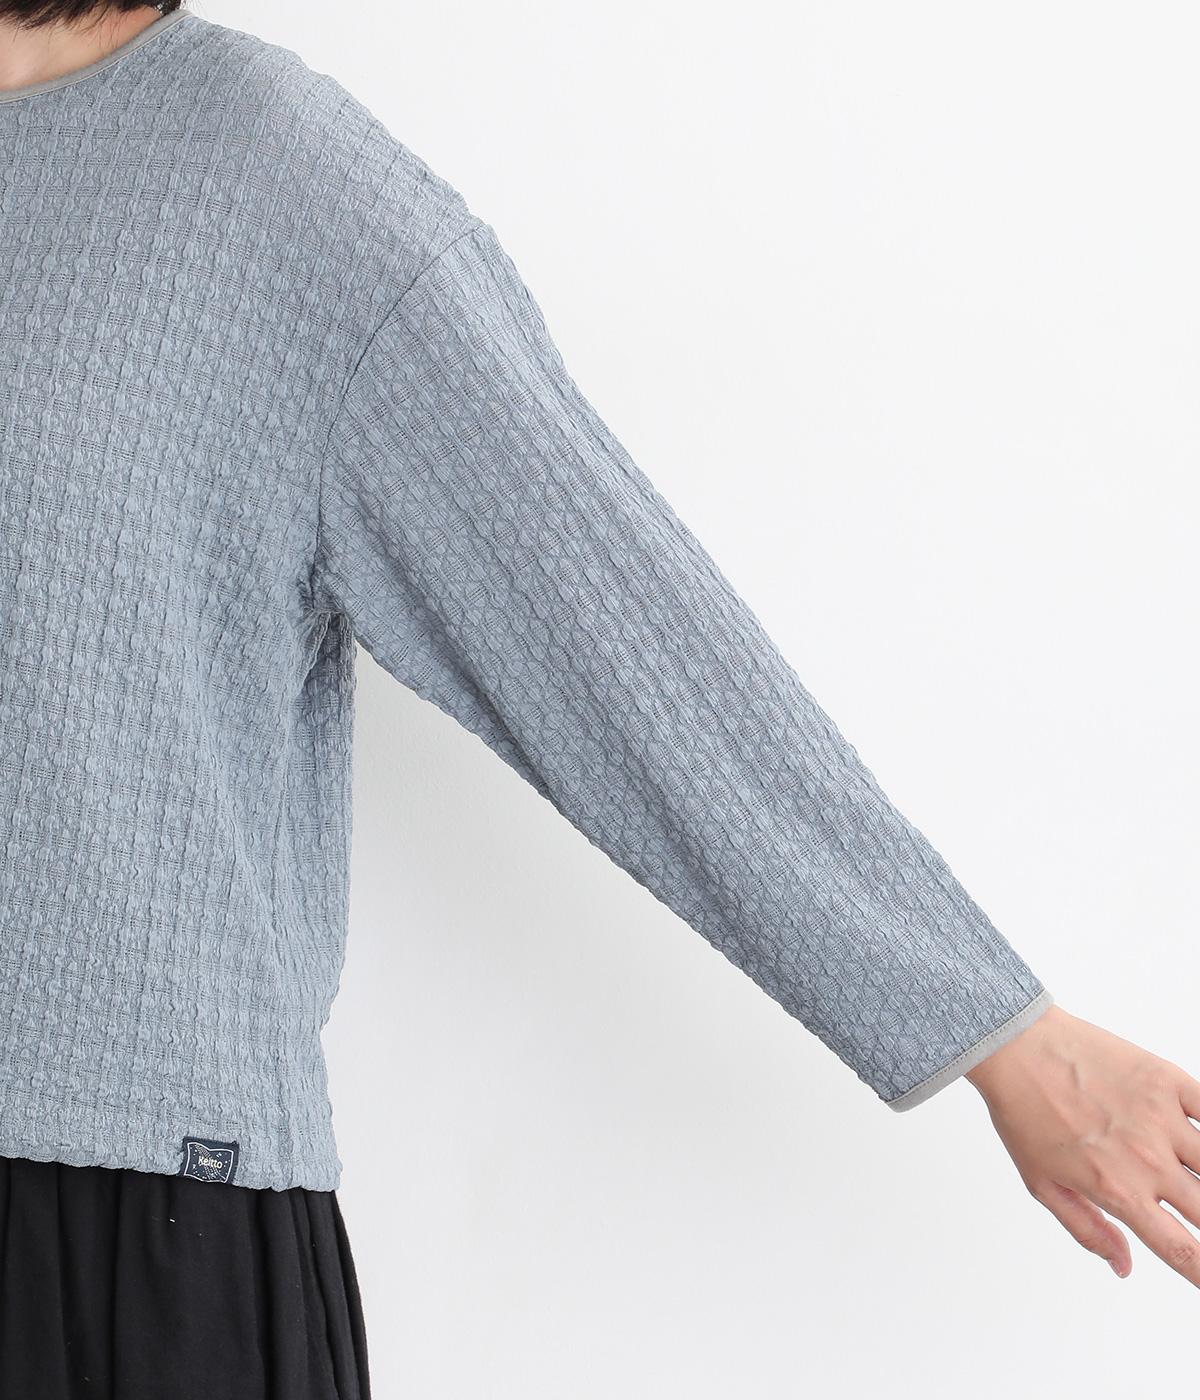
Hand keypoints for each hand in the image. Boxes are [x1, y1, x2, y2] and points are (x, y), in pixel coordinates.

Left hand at [964, 1003, 1199, 1284]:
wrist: (1014, 1048)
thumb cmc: (1022, 1113)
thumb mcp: (1042, 1184)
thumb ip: (1087, 1229)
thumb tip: (1123, 1266)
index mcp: (1118, 1190)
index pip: (1181, 1249)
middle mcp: (1146, 1159)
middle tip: (1196, 1215)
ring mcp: (1160, 1117)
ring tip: (1196, 1181)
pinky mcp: (1165, 1079)